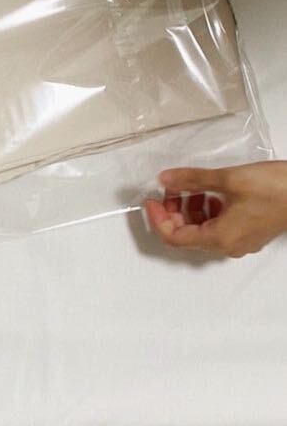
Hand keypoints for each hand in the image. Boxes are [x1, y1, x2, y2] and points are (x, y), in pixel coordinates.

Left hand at [144, 162, 286, 257]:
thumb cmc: (277, 188)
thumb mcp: (229, 179)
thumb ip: (193, 180)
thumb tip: (165, 179)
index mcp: (219, 238)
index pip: (174, 237)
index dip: (158, 218)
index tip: (151, 200)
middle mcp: (228, 246)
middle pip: (187, 235)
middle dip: (174, 211)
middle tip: (173, 189)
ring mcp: (241, 242)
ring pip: (203, 231)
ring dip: (192, 210)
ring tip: (194, 187)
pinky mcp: (250, 233)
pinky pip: (220, 228)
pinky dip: (210, 212)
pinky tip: (215, 193)